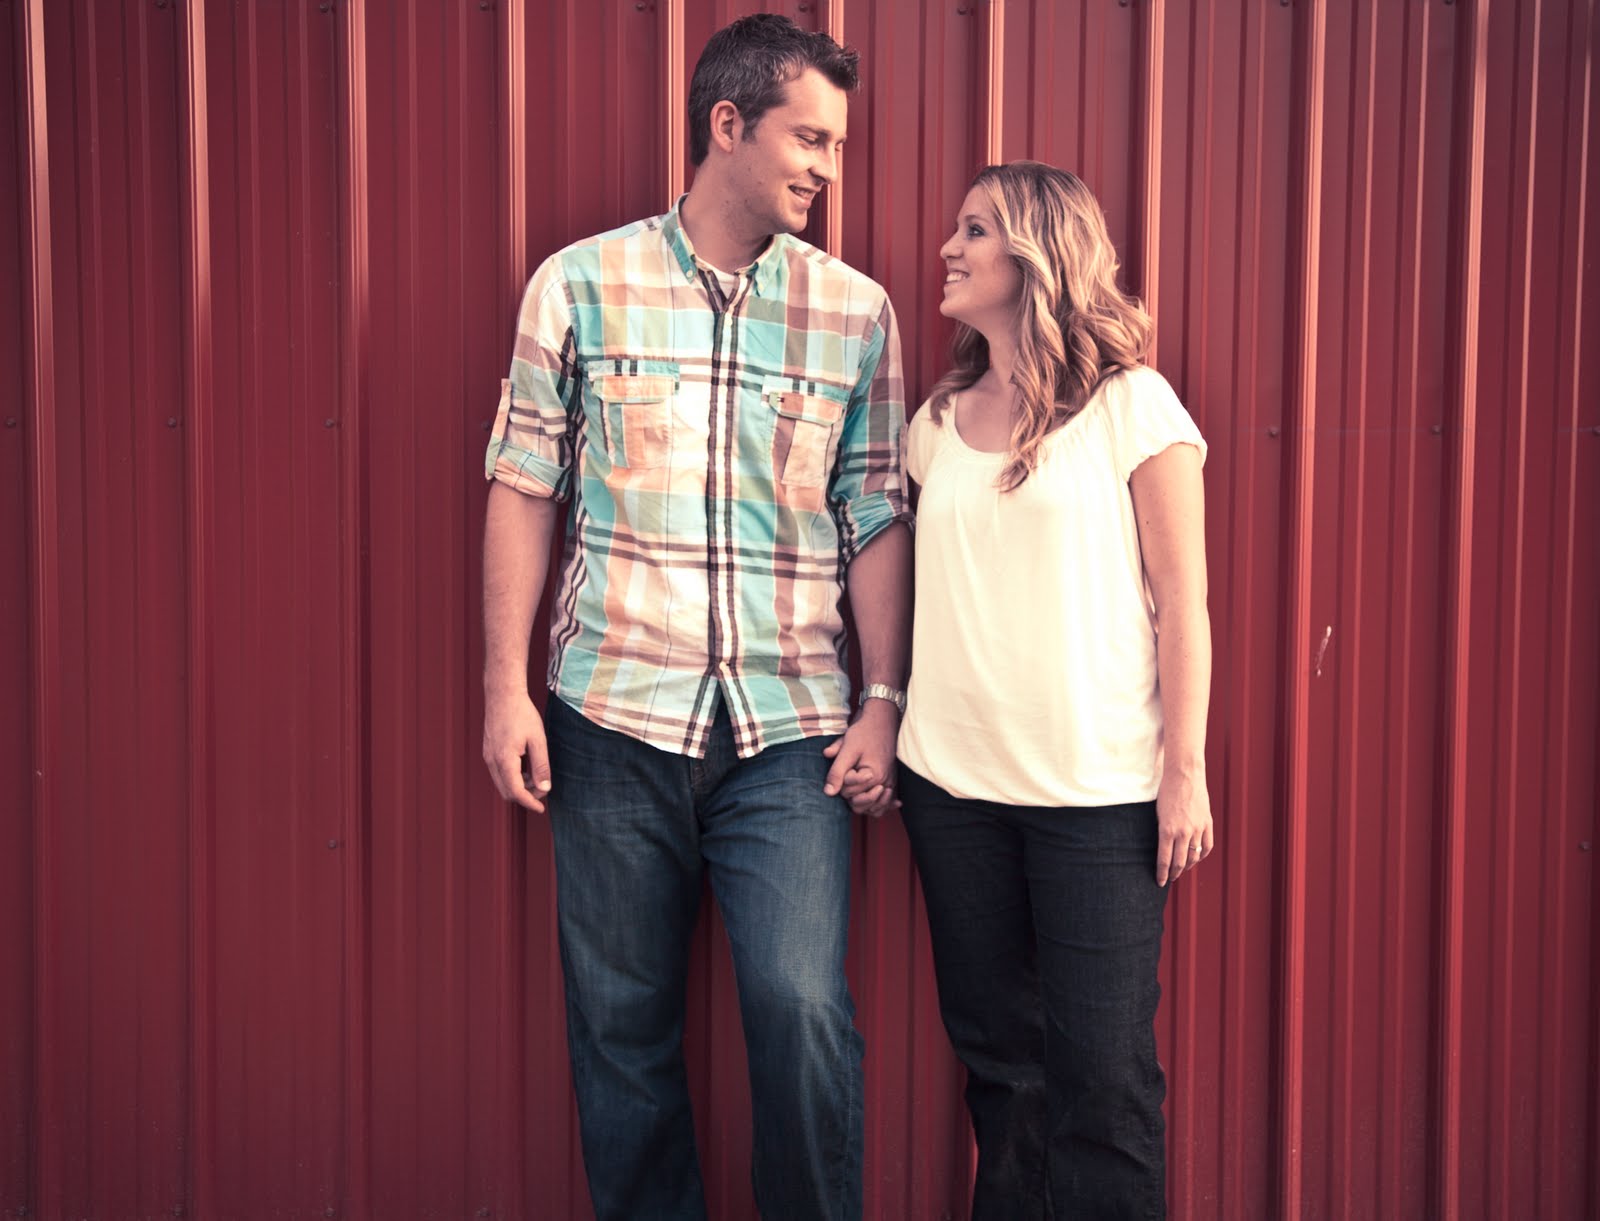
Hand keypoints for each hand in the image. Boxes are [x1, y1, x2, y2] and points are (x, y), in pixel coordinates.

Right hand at [482, 688, 551, 813]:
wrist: (503, 695)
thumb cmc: (522, 714)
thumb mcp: (538, 740)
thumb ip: (541, 766)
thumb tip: (544, 788)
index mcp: (505, 760)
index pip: (516, 792)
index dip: (529, 803)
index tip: (541, 808)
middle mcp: (492, 761)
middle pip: (506, 792)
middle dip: (525, 796)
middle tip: (542, 790)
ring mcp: (488, 756)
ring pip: (502, 783)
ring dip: (518, 786)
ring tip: (536, 777)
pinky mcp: (488, 751)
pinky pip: (498, 773)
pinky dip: (512, 777)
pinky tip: (526, 768)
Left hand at [822, 700, 900, 817]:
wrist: (882, 719)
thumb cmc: (864, 732)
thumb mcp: (847, 750)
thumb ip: (837, 772)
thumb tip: (828, 793)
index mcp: (873, 776)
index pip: (848, 792)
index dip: (841, 781)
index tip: (845, 764)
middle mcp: (883, 782)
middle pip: (859, 802)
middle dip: (849, 792)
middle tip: (848, 774)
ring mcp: (888, 782)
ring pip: (873, 807)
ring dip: (863, 804)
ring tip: (854, 793)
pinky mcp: (891, 780)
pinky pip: (885, 801)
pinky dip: (880, 804)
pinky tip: (878, 804)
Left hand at [1155, 767, 1211, 884]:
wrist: (1185, 775)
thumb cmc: (1167, 791)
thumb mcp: (1158, 813)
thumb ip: (1162, 831)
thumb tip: (1163, 847)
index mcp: (1167, 830)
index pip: (1164, 859)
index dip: (1162, 873)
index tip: (1159, 882)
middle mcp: (1183, 832)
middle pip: (1180, 862)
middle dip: (1174, 873)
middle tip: (1170, 879)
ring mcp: (1197, 829)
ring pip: (1194, 856)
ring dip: (1187, 866)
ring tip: (1182, 870)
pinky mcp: (1207, 824)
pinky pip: (1207, 846)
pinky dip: (1202, 855)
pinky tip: (1196, 858)